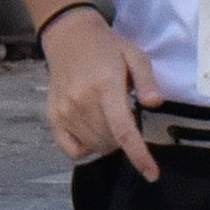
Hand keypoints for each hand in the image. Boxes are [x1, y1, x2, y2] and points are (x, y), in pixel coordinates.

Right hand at [39, 9, 163, 178]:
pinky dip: (86, 148)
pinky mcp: (53, 117)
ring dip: (108, 142)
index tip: (151, 174)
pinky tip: (92, 129)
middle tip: (126, 116)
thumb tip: (155, 103)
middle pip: (110, 143)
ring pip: (94, 147)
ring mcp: (65, 111)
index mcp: (105, 87)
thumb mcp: (135, 55)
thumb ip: (146, 80)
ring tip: (109, 118)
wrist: (69, 36)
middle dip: (125, 140)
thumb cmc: (106, 47)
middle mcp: (82, 102)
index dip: (139, 156)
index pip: (123, 131)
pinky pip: (72, 150)